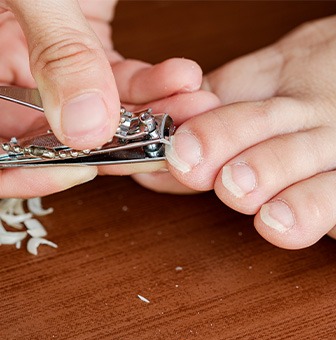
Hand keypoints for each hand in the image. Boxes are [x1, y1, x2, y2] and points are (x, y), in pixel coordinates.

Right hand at [0, 0, 218, 196]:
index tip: (90, 169)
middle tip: (166, 142)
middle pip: (62, 136)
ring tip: (192, 104)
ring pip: (104, 112)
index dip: (37, 170)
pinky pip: (124, 80)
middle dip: (121, 142)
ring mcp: (53, 62)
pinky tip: (184, 76)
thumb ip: (57, 52)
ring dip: (153, 113)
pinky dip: (156, 83)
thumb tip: (86, 127)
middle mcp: (13, 70)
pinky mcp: (88, 46)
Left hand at [160, 0, 335, 276]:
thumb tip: (165, 154)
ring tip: (279, 222)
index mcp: (302, 108)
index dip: (215, 137)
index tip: (183, 156)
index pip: (251, 121)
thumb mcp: (289, 71)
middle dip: (257, 172)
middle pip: (289, 157)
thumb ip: (229, 109)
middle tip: (231, 186)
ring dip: (309, 208)